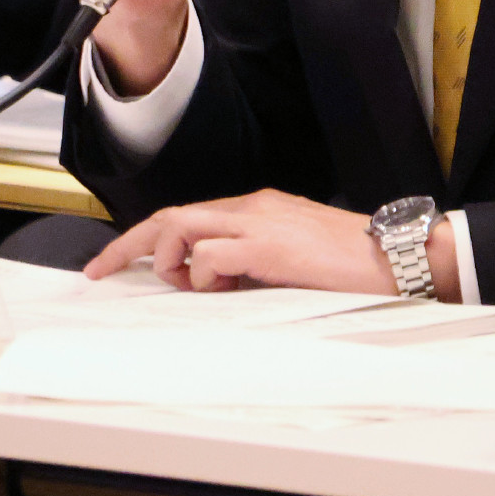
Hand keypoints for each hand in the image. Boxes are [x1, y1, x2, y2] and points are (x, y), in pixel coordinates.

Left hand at [82, 188, 457, 299]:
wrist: (393, 256)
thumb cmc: (351, 262)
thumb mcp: (292, 259)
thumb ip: (253, 263)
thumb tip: (218, 285)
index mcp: (259, 208)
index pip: (189, 214)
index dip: (147, 237)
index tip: (116, 261)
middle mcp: (253, 207)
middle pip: (172, 215)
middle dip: (130, 244)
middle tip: (102, 270)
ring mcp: (259, 223)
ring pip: (184, 227)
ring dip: (174, 261)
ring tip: (195, 286)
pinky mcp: (268, 246)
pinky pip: (212, 254)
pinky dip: (204, 274)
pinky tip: (224, 289)